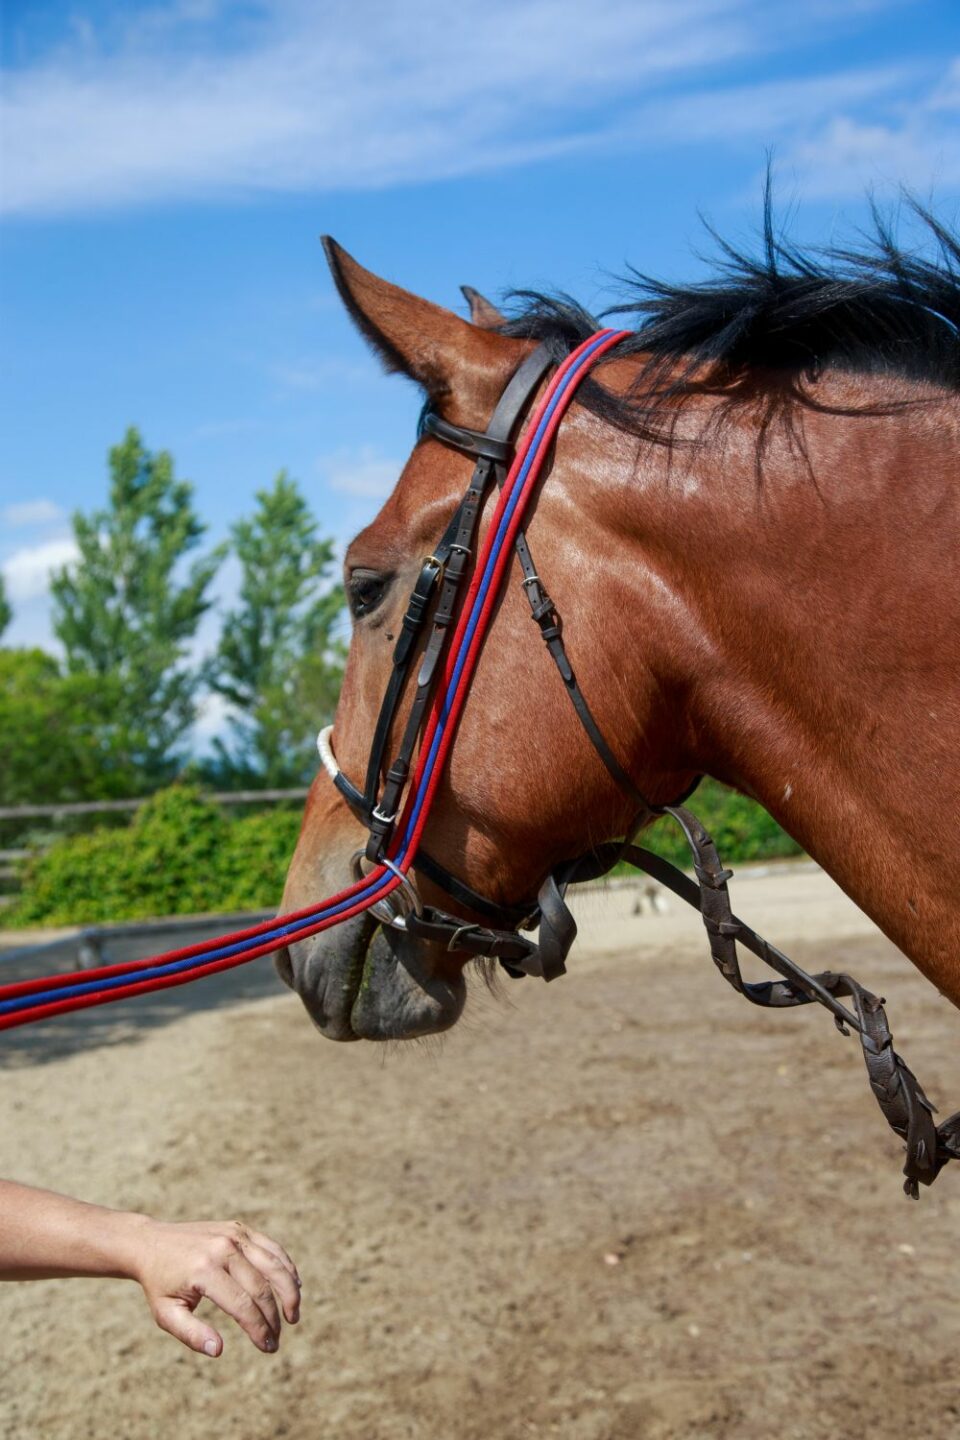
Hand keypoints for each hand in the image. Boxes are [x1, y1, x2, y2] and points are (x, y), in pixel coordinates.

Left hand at [130, 1217, 300, 1356]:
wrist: (151, 1243)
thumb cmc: (159, 1284)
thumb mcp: (166, 1314)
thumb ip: (191, 1334)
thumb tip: (218, 1350)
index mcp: (204, 1270)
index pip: (242, 1305)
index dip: (259, 1329)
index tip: (268, 1348)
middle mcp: (223, 1248)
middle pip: (261, 1287)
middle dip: (274, 1317)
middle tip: (277, 1340)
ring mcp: (234, 1234)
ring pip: (274, 1264)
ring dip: (289, 1292)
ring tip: (293, 1316)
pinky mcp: (239, 1228)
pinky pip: (271, 1248)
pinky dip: (286, 1267)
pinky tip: (294, 1286)